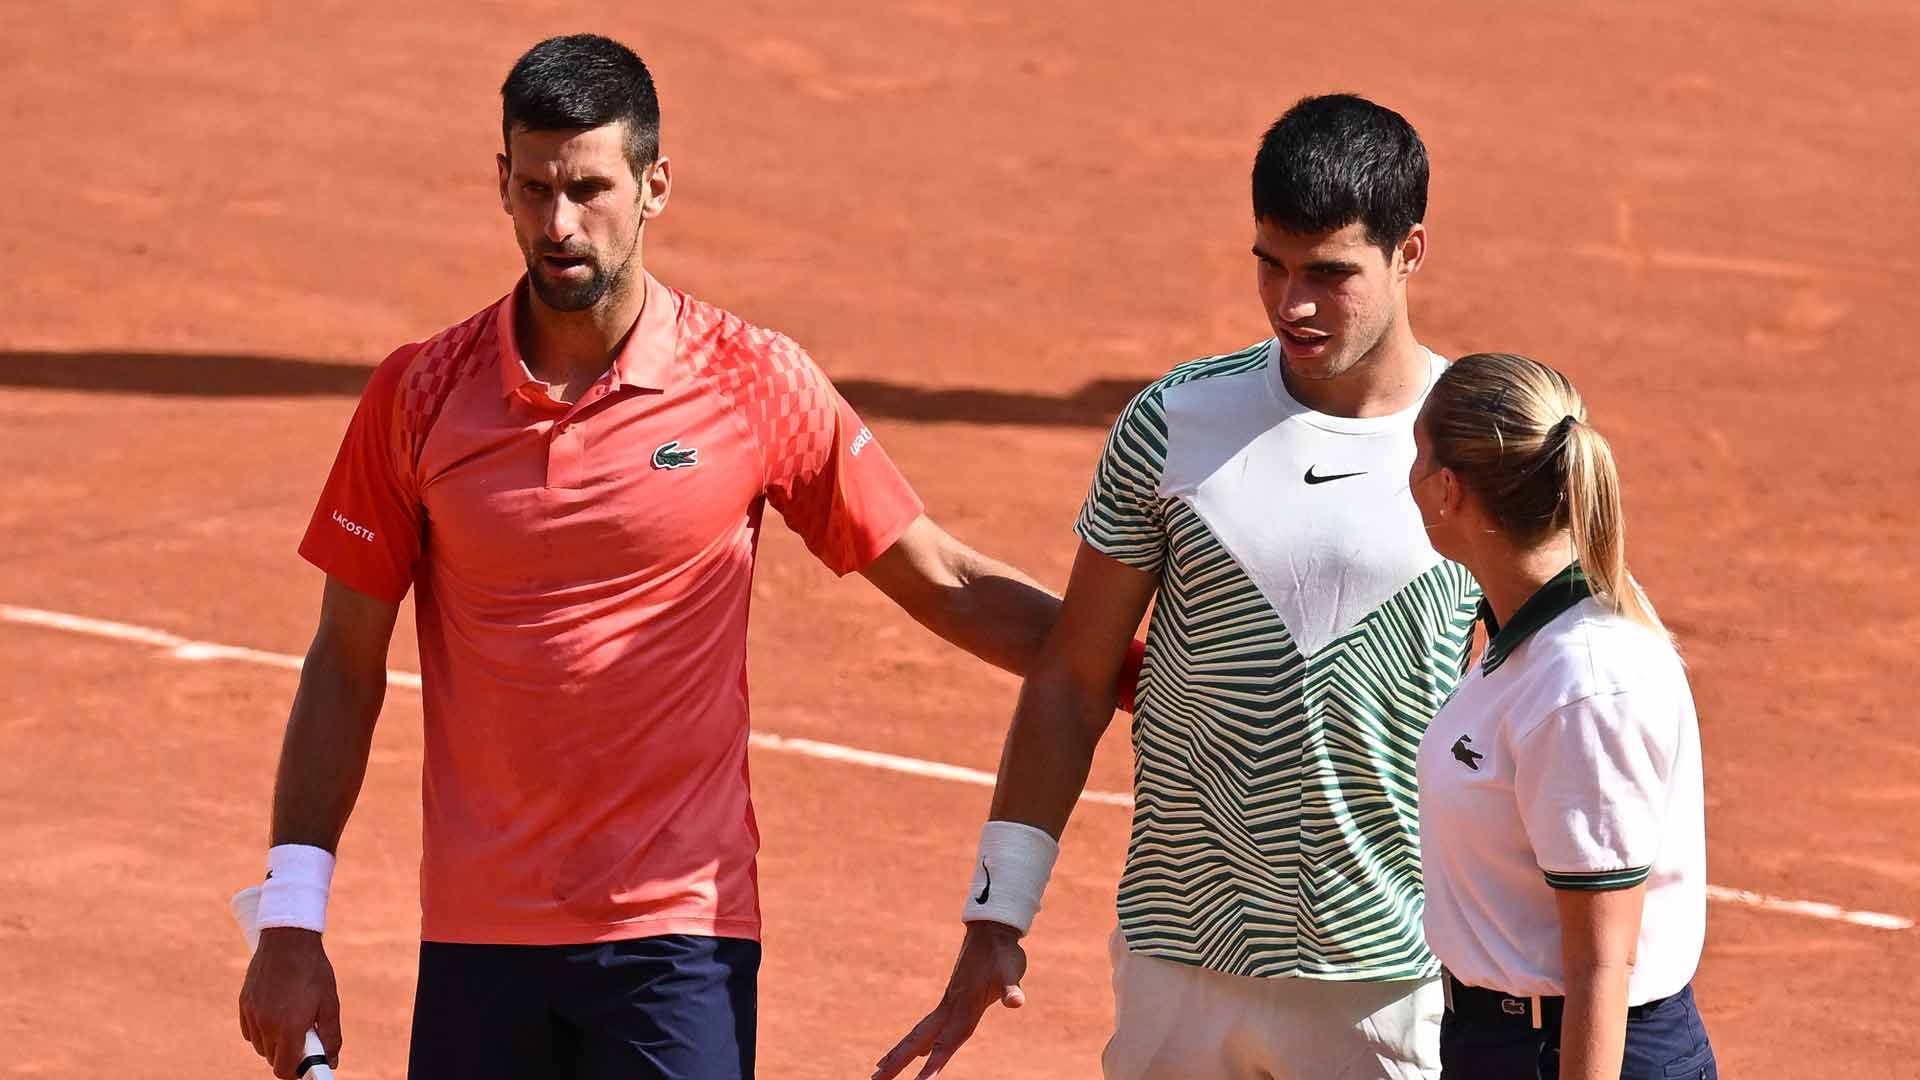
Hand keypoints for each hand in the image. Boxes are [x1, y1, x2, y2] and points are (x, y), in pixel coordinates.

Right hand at [238, 927, 341, 1077]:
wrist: (289, 940)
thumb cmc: (313, 971)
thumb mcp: (330, 1003)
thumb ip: (331, 1036)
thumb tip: (331, 1061)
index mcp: (289, 1027)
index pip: (284, 1069)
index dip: (296, 1071)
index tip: (306, 1065)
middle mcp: (266, 1025)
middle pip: (272, 1059)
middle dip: (288, 1054)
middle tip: (305, 1034)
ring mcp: (252, 1015)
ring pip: (261, 1046)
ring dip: (275, 1042)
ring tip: (292, 1019)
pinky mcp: (244, 1004)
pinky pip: (250, 1031)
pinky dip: (261, 1030)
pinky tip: (276, 1013)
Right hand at [872, 921, 1028, 1079]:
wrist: (990, 930)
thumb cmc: (1002, 952)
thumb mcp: (1010, 971)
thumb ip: (1011, 989)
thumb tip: (1016, 1001)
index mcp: (962, 1007)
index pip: (946, 1043)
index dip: (934, 1065)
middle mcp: (949, 1008)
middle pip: (917, 1041)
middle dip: (896, 1062)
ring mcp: (948, 1004)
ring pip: (918, 1034)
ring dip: (900, 1053)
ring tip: (880, 1071)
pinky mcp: (951, 1001)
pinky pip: (929, 1027)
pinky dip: (919, 1043)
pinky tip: (919, 1052)